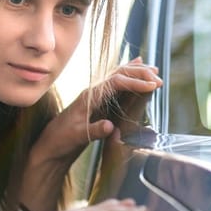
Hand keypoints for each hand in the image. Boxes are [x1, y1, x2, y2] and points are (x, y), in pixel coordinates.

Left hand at [32, 57, 162, 167]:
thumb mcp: (78, 137)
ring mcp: (96, 95)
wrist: (51, 144)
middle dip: (139, 74)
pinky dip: (128, 75)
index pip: (115, 82)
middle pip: (119, 74)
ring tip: (154, 70)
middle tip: (159, 79)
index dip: (135, 82)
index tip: (152, 86)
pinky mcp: (98, 102)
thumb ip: (94, 130)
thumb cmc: (62, 139)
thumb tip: (111, 126)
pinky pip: (116, 84)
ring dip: (136, 72)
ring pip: (118, 76)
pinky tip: (136, 66)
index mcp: (89, 97)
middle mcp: (93, 92)